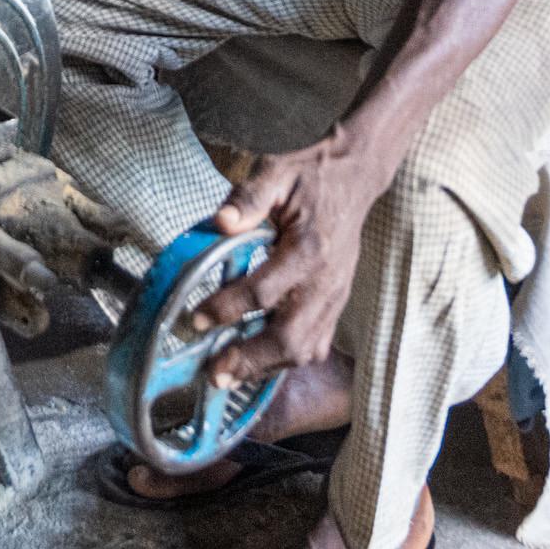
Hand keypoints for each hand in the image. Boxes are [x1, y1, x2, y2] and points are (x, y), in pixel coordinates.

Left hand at [188, 133, 389, 382]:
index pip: (264, 291)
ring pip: (306, 349)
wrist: (353, 180)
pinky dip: (285, 361)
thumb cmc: (309, 177)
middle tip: (214, 371)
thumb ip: (247, 198)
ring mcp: (335, 297)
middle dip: (251, 359)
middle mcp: (326, 282)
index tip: (196, 319)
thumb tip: (218, 223)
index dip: (228, 308)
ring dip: (267, 368)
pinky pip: (315, 344)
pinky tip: (257, 364)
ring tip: (229, 375)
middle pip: (291, 336)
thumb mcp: (275, 173)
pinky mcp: (337, 304)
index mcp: (308, 248)